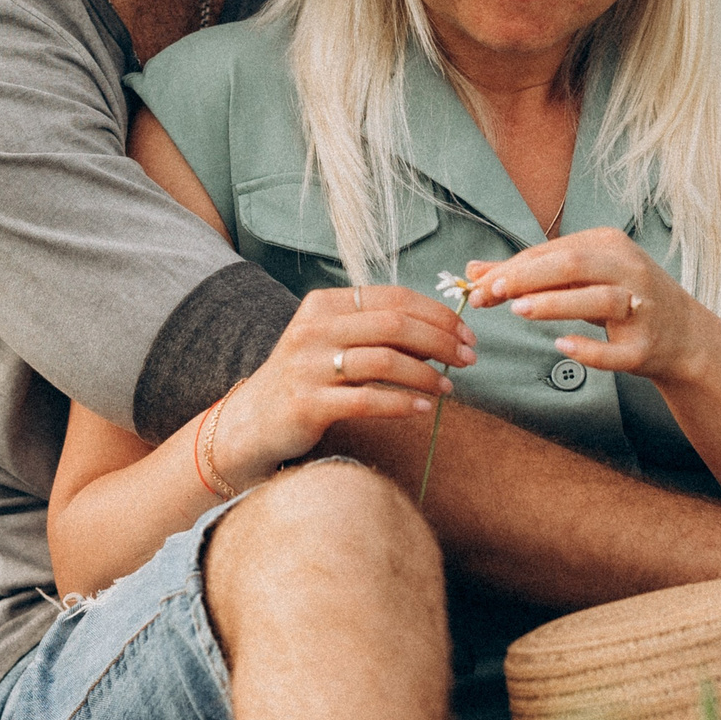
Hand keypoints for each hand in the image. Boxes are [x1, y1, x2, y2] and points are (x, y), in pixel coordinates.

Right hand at [207, 284, 477, 491]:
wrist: (251, 421)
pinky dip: (403, 404)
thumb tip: (439, 331)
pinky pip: (367, 400)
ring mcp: (307, 366)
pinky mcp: (307, 403)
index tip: (466, 334)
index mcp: (323, 305)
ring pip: (384, 362)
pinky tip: (424, 409)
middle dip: (441, 341)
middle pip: (394, 325)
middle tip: (469, 359)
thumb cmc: (305, 379)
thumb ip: (373, 330)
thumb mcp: (330, 341)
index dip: (438, 314)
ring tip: (448, 387)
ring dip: (426, 374)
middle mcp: (313, 329)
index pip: (393, 298)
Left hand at [462, 227, 720, 386]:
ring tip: (518, 310)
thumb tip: (473, 270)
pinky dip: (591, 350)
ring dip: (556, 304)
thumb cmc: (618, 298)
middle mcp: (630, 270)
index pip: (553, 251)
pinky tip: (562, 346)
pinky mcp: (646, 347)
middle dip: (530, 276)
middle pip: (575, 264)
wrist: (682, 334)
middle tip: (492, 291)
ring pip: (599, 300)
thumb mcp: (578, 279)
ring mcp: (642, 309)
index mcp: (610, 245)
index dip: (513, 267)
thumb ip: (527, 273)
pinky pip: (617, 349)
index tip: (479, 282)